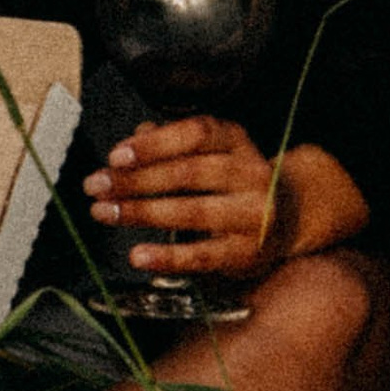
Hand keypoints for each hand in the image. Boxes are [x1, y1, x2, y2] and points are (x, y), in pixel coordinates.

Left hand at [85, 121, 367, 282]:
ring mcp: (252, 215)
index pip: (197, 134)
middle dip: (135, 180)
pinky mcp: (246, 253)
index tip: (117, 156)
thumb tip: (134, 139)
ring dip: (142, 212)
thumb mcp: (213, 150)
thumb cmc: (236, 181)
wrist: (293, 215)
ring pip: (193, 211)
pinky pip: (203, 255)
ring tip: (104, 213)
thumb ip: (172, 142)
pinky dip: (167, 256)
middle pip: (188, 173)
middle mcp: (251, 174)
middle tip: (96, 186)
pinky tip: (138, 255)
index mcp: (238, 141)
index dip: (155, 144)